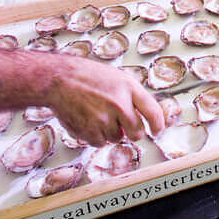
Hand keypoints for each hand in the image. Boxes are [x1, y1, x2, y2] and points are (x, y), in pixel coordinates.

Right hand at [48, 58, 164, 145]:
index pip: (153, 112)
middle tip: (123, 126)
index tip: (157, 130)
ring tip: (97, 114)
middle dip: (132, 132)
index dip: (158, 125)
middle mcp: (120, 104)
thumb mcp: (116, 77)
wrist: (59, 79)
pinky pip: (100, 143)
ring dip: (110, 132)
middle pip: (137, 132)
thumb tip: (141, 115)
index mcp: (129, 88)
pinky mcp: (90, 131)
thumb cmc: (86, 76)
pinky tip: (88, 120)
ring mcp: (105, 119)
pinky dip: (96, 136)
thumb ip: (130, 96)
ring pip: (117, 139)